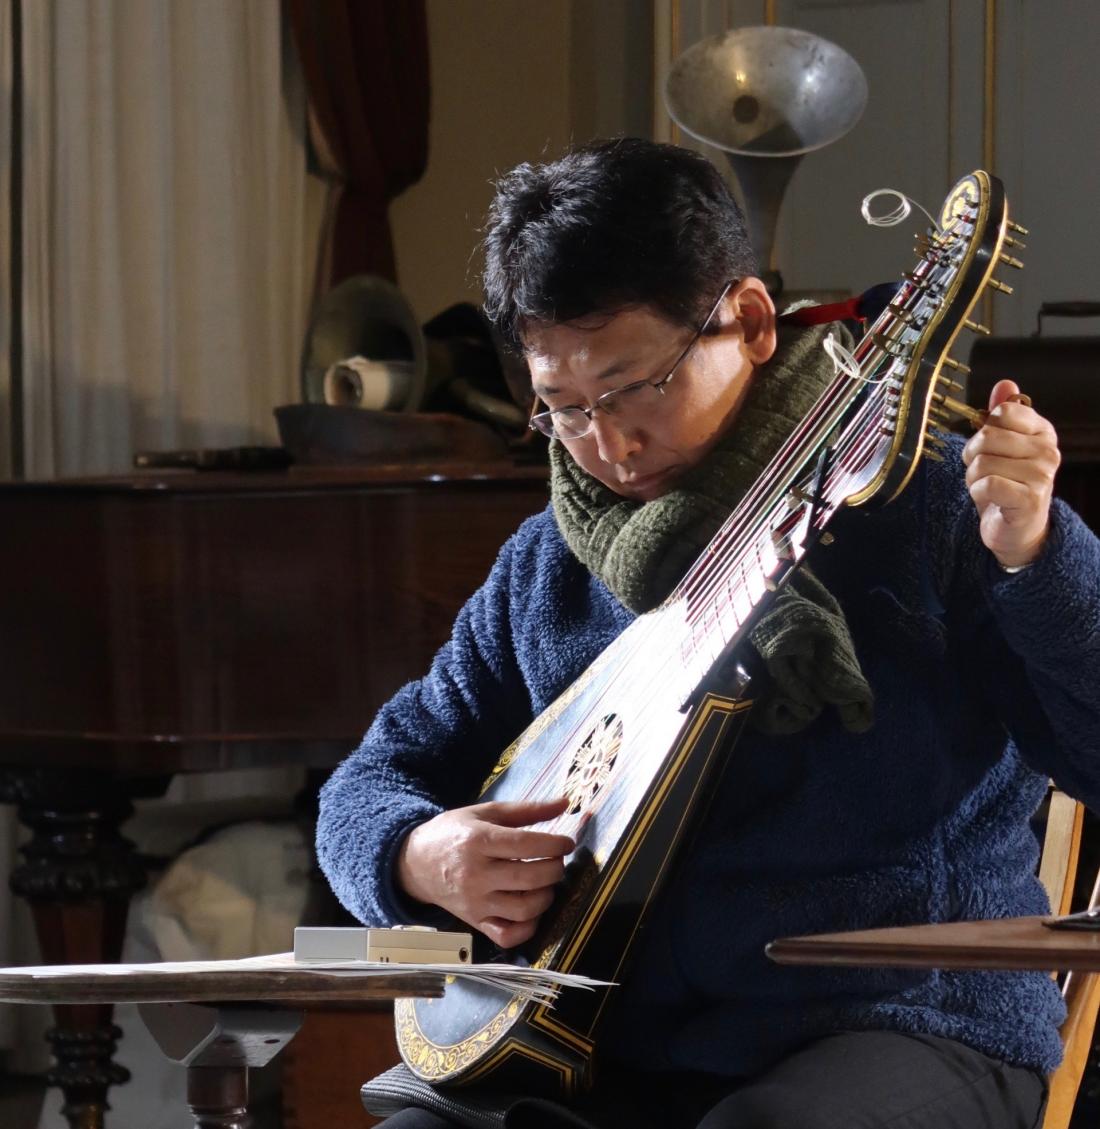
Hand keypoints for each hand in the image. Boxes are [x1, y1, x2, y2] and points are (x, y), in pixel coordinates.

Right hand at [396, 796, 573, 948]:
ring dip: (546, 896)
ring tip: (546, 883)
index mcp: (478, 841)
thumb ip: (527, 810)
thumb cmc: (454, 833)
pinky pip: (507, 935)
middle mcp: (475, 874)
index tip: (567, 843)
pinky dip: (528, 927)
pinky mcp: (475, 922)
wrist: (416, 863)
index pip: (524, 844)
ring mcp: (475, 902)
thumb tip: (564, 803)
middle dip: (554, 869)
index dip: (554, 844)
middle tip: (557, 861)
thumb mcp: (485, 813)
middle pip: (528, 877)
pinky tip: (533, 910)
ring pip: (523, 908)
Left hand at [961, 379, 1060, 567]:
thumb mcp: (1002, 446)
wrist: (1017, 528)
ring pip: (983, 462)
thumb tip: (1005, 383)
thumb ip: (1002, 415)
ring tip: (986, 486)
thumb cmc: (1006, 484)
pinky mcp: (1030, 499)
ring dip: (973, 477)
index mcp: (1042, 431)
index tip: (988, 447)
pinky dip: (977, 492)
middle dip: (972, 456)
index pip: (1003, 411)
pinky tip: (988, 498)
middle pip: (987, 437)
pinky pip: (987, 484)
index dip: (983, 430)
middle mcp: (1048, 450)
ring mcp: (1042, 475)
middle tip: (982, 471)